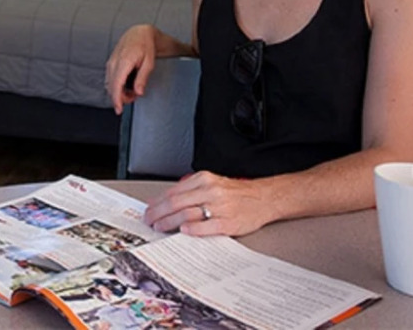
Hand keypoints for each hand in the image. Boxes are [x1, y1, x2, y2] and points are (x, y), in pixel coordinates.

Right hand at [105, 24, 156, 113]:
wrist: (140, 33)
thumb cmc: (146, 45)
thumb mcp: (149, 63)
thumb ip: (142, 78)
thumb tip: (138, 92)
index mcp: (124, 62)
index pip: (116, 85)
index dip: (117, 99)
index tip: (119, 109)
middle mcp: (114, 62)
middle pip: (111, 87)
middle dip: (120, 98)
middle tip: (133, 99)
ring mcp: (111, 62)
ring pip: (109, 84)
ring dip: (118, 92)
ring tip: (132, 92)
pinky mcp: (110, 63)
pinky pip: (109, 78)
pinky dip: (116, 86)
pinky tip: (126, 86)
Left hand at [142, 171, 277, 236]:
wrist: (264, 198)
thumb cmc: (235, 193)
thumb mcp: (211, 183)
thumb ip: (190, 190)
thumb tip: (164, 200)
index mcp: (204, 179)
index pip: (173, 191)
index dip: (157, 202)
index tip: (148, 210)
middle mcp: (210, 190)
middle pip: (175, 202)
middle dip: (158, 213)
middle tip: (149, 221)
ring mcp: (220, 206)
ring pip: (187, 214)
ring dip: (169, 222)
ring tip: (160, 227)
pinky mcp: (228, 222)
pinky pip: (206, 226)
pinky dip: (193, 229)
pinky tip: (184, 232)